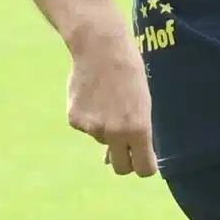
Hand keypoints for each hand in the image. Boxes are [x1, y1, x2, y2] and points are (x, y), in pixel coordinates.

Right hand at [66, 28, 155, 176]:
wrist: (101, 49)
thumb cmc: (130, 74)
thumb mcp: (142, 104)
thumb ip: (135, 132)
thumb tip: (111, 160)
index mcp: (139, 129)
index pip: (144, 169)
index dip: (145, 166)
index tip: (144, 160)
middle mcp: (115, 133)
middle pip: (120, 168)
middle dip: (124, 160)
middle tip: (126, 143)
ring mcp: (92, 128)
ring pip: (102, 141)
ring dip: (105, 128)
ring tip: (109, 101)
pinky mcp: (74, 120)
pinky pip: (85, 128)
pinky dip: (89, 117)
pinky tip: (93, 96)